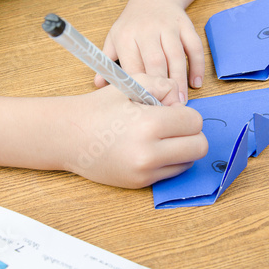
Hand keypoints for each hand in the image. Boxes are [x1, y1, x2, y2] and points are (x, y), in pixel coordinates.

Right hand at [65, 74, 207, 187]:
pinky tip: (150, 149)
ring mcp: (145, 172)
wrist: (68, 137)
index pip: (194, 121)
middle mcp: (149, 153)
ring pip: (189, 162)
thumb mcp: (130, 84)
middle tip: (172, 125)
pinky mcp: (140, 183)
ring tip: (160, 137)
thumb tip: (182, 102)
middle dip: (191, 133)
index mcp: (149, 124)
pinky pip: (172, 172)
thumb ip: (163, 85)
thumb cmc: (98, 108)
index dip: (184, 113)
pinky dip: (169, 161)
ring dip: (182, 148)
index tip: (168, 109)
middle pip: (199, 146)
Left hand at [95, 0, 204, 104]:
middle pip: (156, 62)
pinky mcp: (185, 25)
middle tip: (167, 109)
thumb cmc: (132, 23)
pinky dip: (197, 66)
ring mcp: (168, 27)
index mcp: (126, 36)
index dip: (141, 88)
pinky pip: (194, 47)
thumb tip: (98, 84)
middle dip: (163, 87)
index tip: (145, 106)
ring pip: (176, 56)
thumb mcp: (115, 38)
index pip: (133, 66)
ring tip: (181, 102)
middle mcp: (147, 30)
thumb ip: (108, 61)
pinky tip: (195, 84)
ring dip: (180, 81)